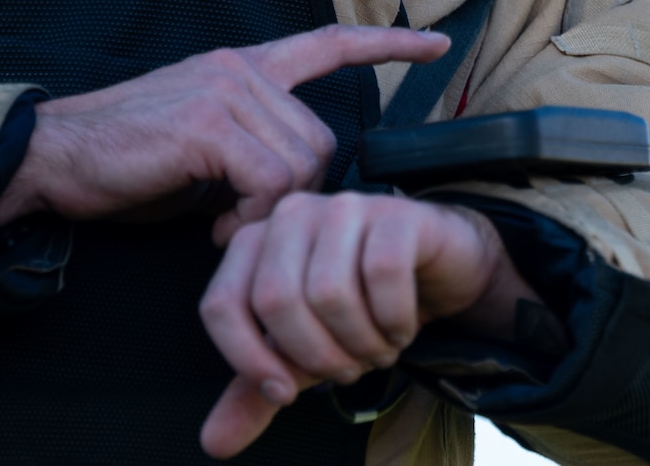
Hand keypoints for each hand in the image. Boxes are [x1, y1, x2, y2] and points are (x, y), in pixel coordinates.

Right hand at [0, 25, 447, 242]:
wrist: (53, 157)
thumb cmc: (124, 163)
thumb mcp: (201, 147)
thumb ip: (251, 146)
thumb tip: (292, 187)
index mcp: (242, 67)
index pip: (327, 43)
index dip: (384, 44)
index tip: (434, 42)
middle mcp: (240, 69)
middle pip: (321, 140)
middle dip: (298, 195)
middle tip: (247, 222)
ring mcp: (226, 90)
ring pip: (302, 163)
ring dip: (271, 211)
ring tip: (226, 225)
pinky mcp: (209, 123)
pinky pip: (270, 180)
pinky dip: (252, 216)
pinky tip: (219, 226)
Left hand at [196, 192, 541, 458]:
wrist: (435, 272)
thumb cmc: (359, 307)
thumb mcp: (302, 355)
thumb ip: (256, 391)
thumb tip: (214, 444)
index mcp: (255, 241)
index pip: (221, 304)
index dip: (247, 360)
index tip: (283, 393)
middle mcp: (293, 214)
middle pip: (276, 300)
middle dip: (315, 356)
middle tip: (348, 368)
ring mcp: (344, 207)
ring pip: (331, 292)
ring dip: (360, 343)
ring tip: (376, 348)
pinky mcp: (396, 214)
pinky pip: (384, 275)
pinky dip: (395, 320)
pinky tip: (401, 328)